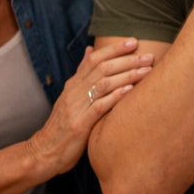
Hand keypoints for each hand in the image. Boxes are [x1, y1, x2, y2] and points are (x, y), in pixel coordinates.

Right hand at [27, 39, 152, 175]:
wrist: (44, 152)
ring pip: (103, 84)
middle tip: (149, 56)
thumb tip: (90, 50)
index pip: (94, 59)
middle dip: (127, 60)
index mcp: (73, 84)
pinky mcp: (80, 125)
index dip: (114, 49)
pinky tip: (130, 91)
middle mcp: (74, 92)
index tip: (134, 41)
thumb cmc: (64, 124)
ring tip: (147, 71)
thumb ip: (82, 74)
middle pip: (102, 68)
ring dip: (127, 76)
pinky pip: (99, 107)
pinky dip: (115, 97)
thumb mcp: (71, 96)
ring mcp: (76, 108)